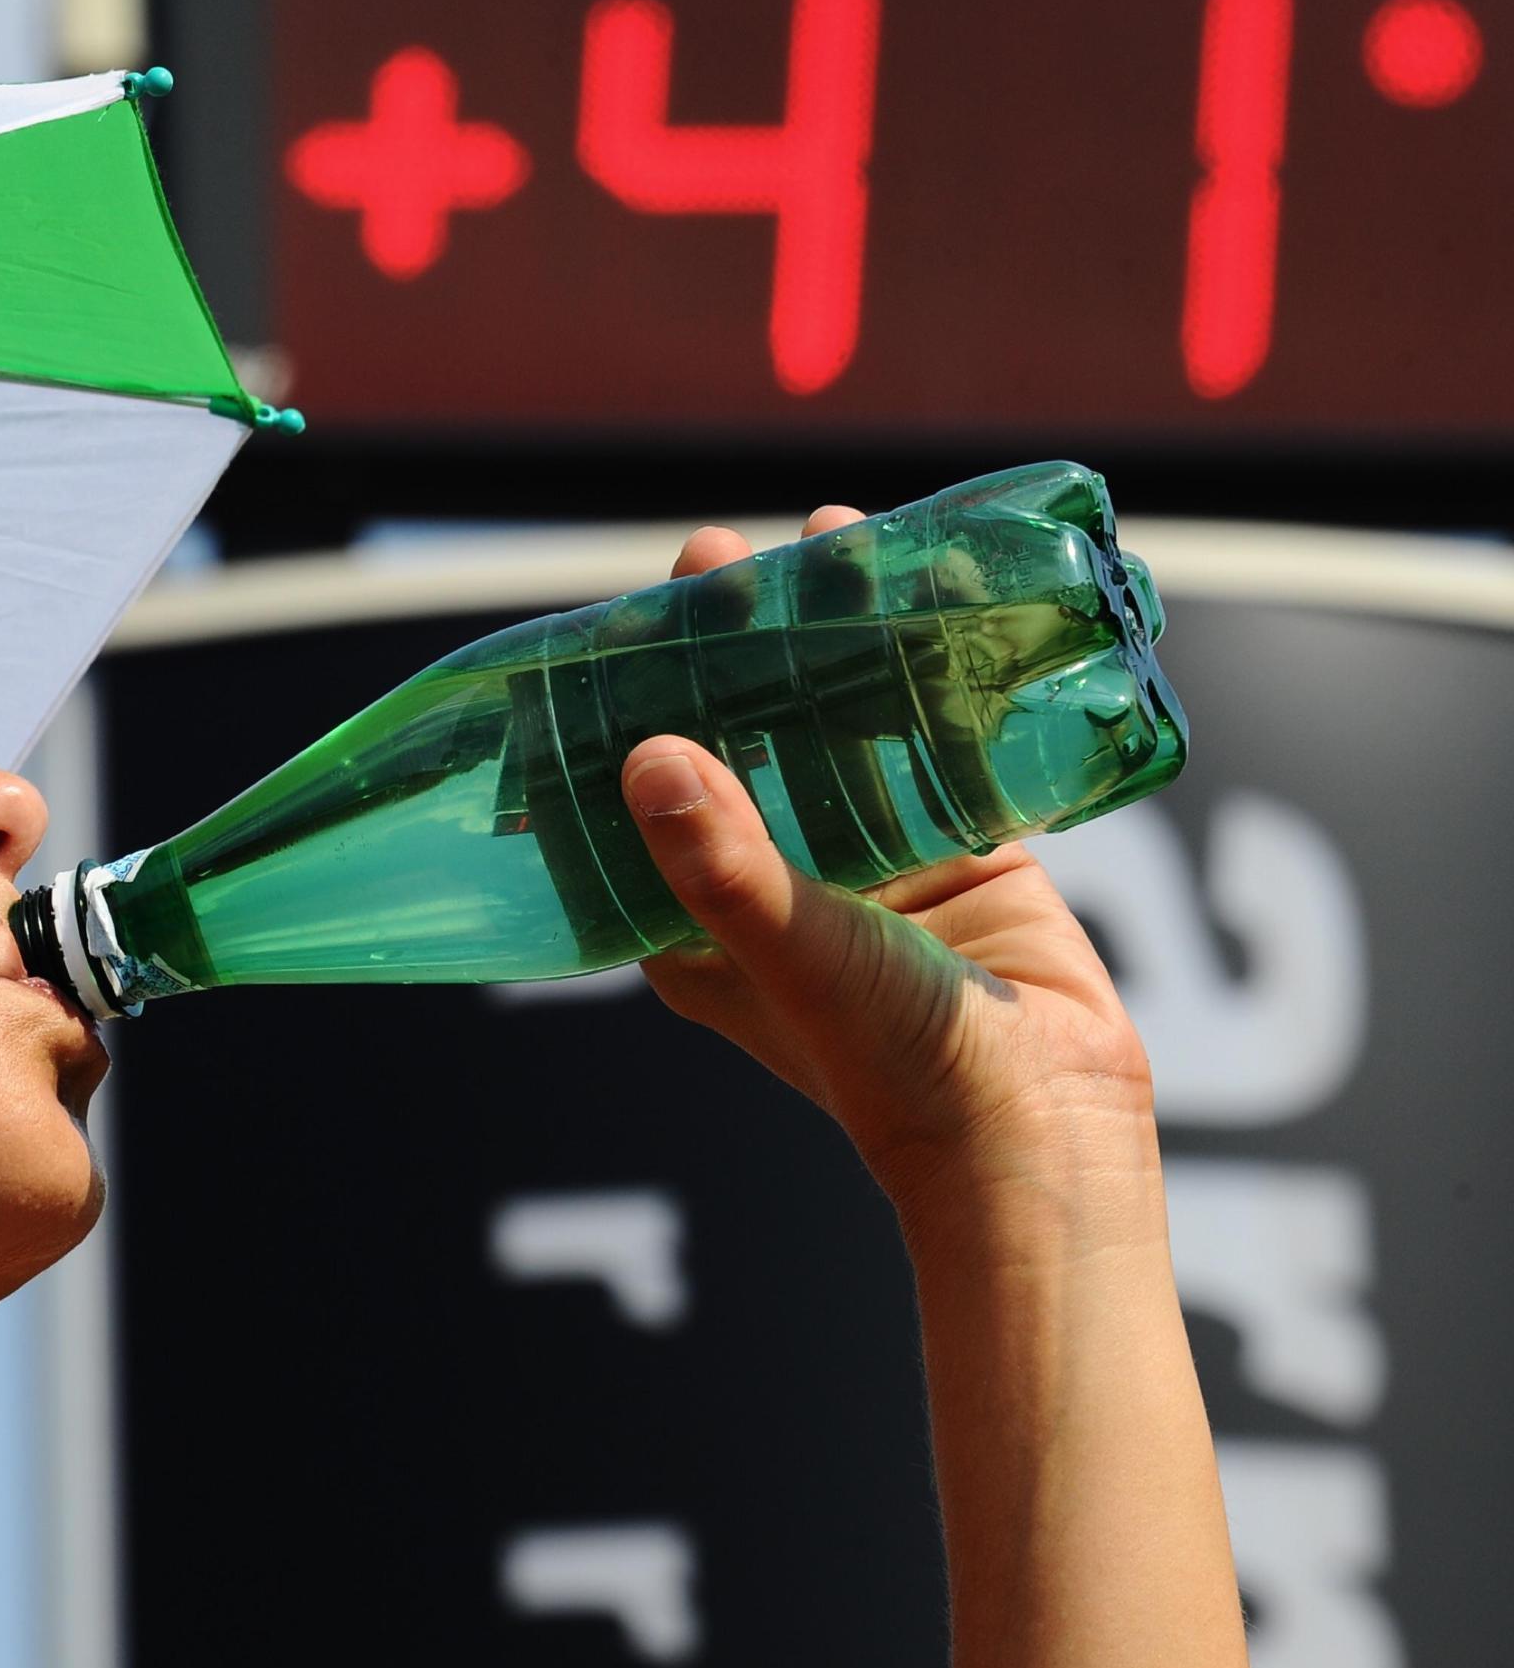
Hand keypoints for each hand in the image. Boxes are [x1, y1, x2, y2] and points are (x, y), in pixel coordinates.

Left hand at [621, 508, 1158, 1247]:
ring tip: (830, 539)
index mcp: (699, 922)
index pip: (641, 794)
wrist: (1044, 1128)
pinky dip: (935, 671)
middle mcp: (774, 885)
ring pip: (841, 726)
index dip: (627, 706)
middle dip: (731, 647)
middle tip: (722, 556)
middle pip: (741, 740)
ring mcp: (870, 866)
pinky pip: (939, 741)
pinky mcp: (961, 852)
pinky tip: (938, 588)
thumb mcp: (793, 949)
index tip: (623, 621)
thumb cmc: (895, 1063)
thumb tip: (645, 757)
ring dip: (837, 638)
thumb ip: (723, 859)